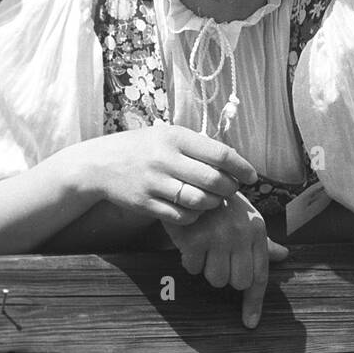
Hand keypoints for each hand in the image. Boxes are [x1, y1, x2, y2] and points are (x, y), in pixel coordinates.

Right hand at [65, 126, 254, 224]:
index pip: (220, 153)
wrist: (101, 163)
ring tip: (214, 200)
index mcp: (175, 137)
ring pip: (199, 201)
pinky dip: (195, 216)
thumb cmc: (144, 148)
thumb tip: (235, 161)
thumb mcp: (169, 135)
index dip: (242, 167)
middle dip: (230, 188)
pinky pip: (181, 216)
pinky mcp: (145, 204)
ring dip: (214, 204)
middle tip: (232, 190)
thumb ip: (198, 146)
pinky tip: (195, 209)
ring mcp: (154, 183)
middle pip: (213, 180)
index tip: (252, 176)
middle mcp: (165, 159)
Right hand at [165, 190, 288, 328]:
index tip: (250, 323)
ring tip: (205, 248)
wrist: (193, 182)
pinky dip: (190, 261)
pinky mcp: (196, 239)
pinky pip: (193, 268)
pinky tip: (191, 243)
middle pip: (238, 283)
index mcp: (257, 230)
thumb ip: (263, 242)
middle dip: (227, 276)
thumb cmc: (223, 205)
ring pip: (215, 279)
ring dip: (208, 269)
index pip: (260, 275)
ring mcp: (219, 236)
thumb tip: (285, 256)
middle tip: (219, 258)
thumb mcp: (247, 218)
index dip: (254, 303)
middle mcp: (242, 234)